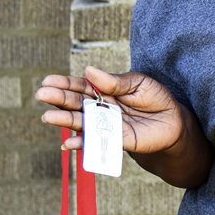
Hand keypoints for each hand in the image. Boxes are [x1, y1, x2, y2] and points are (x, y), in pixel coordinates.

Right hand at [35, 65, 186, 153]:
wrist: (173, 121)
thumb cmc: (155, 97)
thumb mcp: (138, 82)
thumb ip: (115, 81)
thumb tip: (89, 71)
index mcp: (104, 89)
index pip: (81, 86)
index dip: (64, 83)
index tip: (48, 81)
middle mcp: (100, 107)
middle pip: (76, 103)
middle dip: (59, 99)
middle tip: (41, 94)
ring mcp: (105, 124)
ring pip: (81, 122)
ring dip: (64, 120)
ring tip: (48, 117)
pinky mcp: (114, 140)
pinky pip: (95, 141)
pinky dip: (81, 143)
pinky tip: (69, 143)